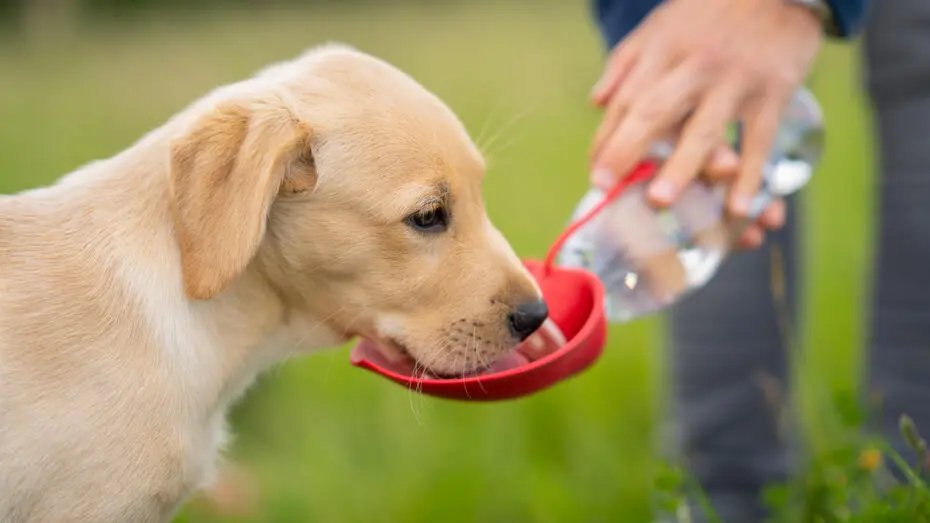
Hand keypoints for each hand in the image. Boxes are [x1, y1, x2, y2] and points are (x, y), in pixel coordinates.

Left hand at [589, 0, 820, 241]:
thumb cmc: (711, 13)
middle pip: (654, 112)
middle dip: (627, 150)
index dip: (608, 140)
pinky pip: (759, 140)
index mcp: (661, 52)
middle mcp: (693, 67)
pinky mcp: (773, 92)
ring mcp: (733, 81)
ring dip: (681, 166)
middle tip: (606, 187)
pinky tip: (737, 208)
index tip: (597, 177)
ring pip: (704, 128)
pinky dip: (750, 176)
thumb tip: (596, 103)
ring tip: (660, 200)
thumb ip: (626, 63)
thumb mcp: (661, 26)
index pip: (626, 102)